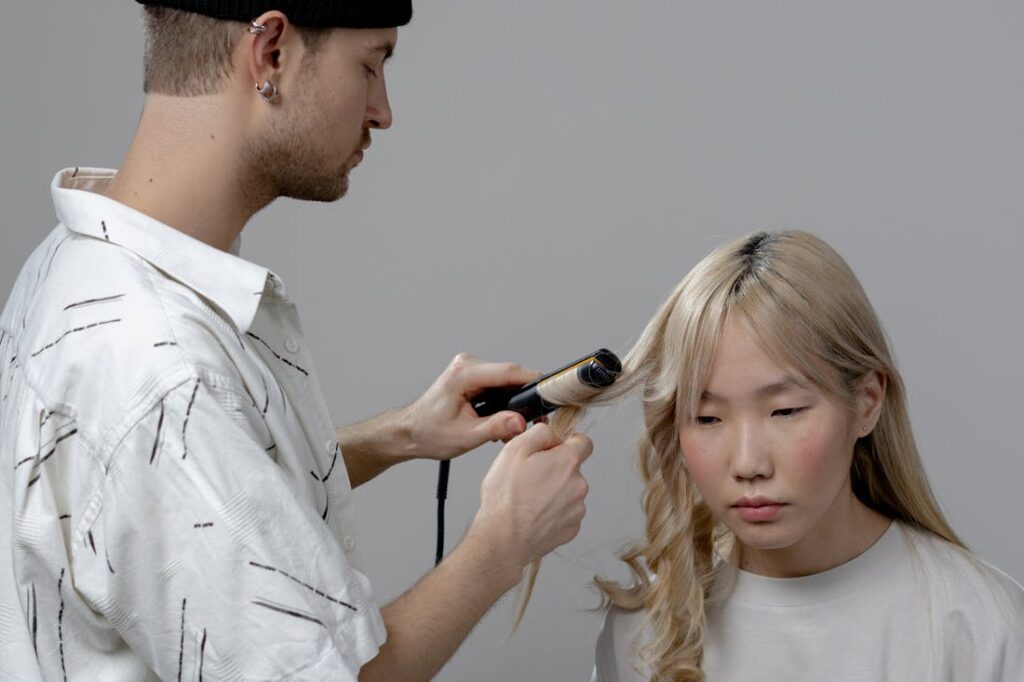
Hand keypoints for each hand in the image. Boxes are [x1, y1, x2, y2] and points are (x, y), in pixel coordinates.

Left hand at [399, 353, 539, 460]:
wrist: (410, 432)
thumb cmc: (429, 433)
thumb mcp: (465, 436)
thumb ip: (495, 428)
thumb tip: (521, 422)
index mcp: (464, 374)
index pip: (509, 372)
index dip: (533, 382)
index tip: (551, 394)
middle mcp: (467, 364)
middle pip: (511, 375)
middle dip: (525, 397)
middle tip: (535, 420)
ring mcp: (470, 368)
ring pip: (506, 380)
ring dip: (514, 400)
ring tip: (513, 425)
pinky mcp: (473, 375)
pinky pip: (499, 383)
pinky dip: (505, 400)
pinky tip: (502, 418)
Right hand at [467, 423, 591, 583]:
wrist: (503, 539)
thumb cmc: (505, 497)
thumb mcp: (514, 449)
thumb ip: (539, 433)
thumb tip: (551, 433)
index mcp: (567, 462)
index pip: (584, 443)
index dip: (566, 442)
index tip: (551, 450)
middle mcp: (579, 485)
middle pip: (572, 469)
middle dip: (554, 469)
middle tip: (529, 477)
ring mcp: (577, 510)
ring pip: (569, 492)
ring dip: (554, 492)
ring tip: (528, 499)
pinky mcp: (571, 529)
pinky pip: (565, 513)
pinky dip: (552, 512)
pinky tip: (533, 514)